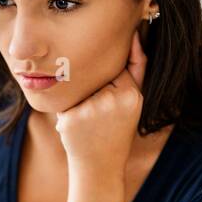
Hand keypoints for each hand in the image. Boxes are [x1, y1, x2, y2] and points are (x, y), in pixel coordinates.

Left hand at [54, 26, 147, 180]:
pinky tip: (76, 128)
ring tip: (89, 122)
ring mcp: (91, 109)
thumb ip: (137, 67)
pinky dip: (66, 111)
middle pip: (95, 77)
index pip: (115, 68)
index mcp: (132, 94)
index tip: (108, 98)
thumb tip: (133, 34)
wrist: (100, 168)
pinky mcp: (71, 118)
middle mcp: (113, 100)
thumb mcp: (134, 101)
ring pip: (78, 89)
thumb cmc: (116, 131)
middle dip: (93, 91)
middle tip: (99, 116)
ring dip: (79, 100)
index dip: (108, 80)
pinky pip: (64, 102)